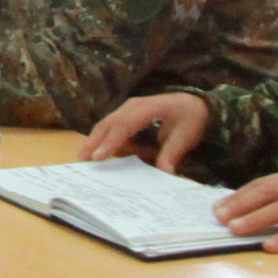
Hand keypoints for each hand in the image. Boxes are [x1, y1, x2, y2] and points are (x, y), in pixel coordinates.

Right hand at [81, 92, 209, 169]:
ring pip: (107, 125)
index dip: (110, 142)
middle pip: (108, 123)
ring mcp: (128, 109)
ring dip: (96, 141)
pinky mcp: (128, 116)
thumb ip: (172, 153)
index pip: (124, 125)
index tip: (98, 158)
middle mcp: (133, 106)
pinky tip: (100, 154)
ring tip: (85, 158)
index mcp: (147, 107)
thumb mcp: (186, 136)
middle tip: (81, 160)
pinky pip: (113, 128)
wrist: (195, 105)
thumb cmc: (190, 117)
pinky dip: (105, 140)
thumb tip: (165, 173)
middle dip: (94, 142)